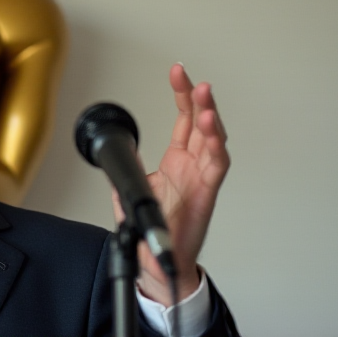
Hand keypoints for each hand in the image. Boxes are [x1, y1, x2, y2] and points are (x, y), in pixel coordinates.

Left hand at [114, 64, 230, 304]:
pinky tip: (212, 130)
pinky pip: (217, 167)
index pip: (183, 121)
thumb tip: (120, 151)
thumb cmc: (151, 230)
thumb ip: (128, 169)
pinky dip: (217, 147)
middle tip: (194, 79)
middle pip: (201, 124)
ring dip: (211, 119)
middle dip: (199, 99)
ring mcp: (201, 178)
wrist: (158, 264)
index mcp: (176, 161)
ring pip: (213, 141)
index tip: (178, 73)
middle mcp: (193, 166)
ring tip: (205, 100)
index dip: (182, 96)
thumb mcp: (130, 191)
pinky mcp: (207, 194)